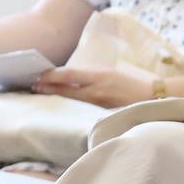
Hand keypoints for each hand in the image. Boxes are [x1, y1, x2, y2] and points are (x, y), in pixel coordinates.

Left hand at [33, 65, 150, 107]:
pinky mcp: (98, 113)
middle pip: (65, 90)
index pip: (68, 75)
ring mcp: (97, 104)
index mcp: (99, 77)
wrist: (149, 98)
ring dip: (55, 94)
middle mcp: (96, 91)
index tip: (40, 74)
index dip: (51, 75)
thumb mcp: (108, 71)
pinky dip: (68, 102)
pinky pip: (79, 106)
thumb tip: (65, 74)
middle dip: (48, 87)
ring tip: (42, 91)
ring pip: (70, 99)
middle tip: (35, 85)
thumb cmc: (128, 82)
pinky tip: (61, 99)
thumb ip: (88, 72)